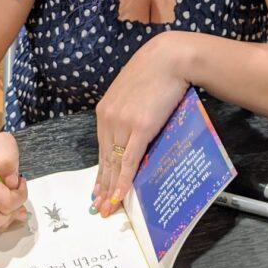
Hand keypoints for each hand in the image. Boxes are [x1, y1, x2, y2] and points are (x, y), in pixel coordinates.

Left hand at [93, 31, 191, 217]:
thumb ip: (129, 112)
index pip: (101, 147)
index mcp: (105, 109)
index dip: (101, 170)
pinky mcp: (139, 128)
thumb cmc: (155, 72)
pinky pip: (128, 161)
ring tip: (107, 209)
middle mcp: (109, 118)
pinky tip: (119, 196)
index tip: (98, 188)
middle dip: (102, 186)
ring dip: (111, 189)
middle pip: (104, 159)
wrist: (169, 58)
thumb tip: (133, 132)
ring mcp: (122, 124)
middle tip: (98, 207)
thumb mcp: (133, 92)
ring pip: (114, 164)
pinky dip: (123, 182)